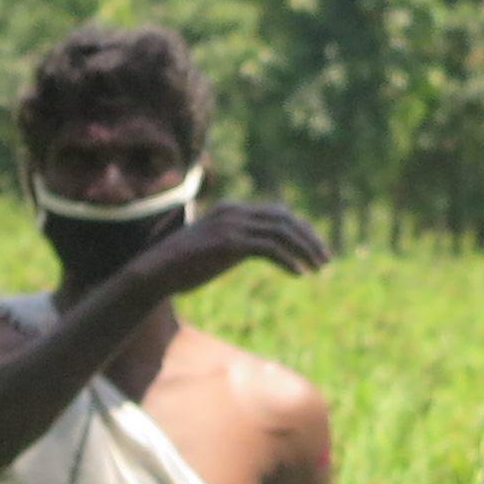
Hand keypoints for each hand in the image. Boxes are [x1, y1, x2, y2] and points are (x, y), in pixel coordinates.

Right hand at [137, 201, 333, 302]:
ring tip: (317, 268)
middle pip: (285, 218)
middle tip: (326, 258)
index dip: (302, 229)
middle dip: (309, 238)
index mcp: (233, 209)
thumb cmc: (185, 264)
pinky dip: (288, 261)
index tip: (316, 248)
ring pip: (281, 232)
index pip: (278, 212)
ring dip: (304, 250)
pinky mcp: (229, 244)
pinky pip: (269, 249)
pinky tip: (298, 274)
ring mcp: (231, 226)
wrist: (157, 271)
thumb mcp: (217, 247)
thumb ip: (239, 242)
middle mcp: (234, 212)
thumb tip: (260, 249)